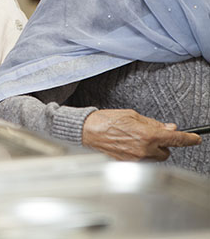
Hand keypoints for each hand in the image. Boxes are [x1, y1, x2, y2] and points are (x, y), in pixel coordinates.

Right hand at [82, 109, 201, 160]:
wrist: (85, 131)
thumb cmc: (104, 121)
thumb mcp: (132, 115)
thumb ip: (153, 124)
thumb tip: (168, 128)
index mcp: (146, 135)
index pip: (175, 139)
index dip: (188, 139)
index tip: (194, 139)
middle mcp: (143, 150)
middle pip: (166, 152)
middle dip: (162, 145)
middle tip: (149, 136)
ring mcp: (135, 159)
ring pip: (153, 158)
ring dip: (150, 150)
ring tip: (134, 140)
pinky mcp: (127, 165)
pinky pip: (141, 161)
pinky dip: (139, 154)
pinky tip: (127, 146)